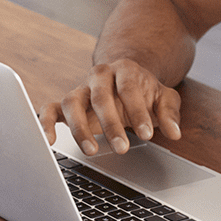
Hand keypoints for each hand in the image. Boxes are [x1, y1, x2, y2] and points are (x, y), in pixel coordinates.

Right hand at [37, 59, 182, 155]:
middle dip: (111, 124)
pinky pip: (50, 109)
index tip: (148, 135)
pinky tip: (50, 141)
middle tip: (123, 148)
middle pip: (100, 97)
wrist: (123, 79)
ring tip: (92, 150)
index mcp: (124, 70)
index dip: (137, 112)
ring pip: (71, 103)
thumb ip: (169, 113)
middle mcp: (98, 76)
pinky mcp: (66, 103)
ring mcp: (80, 89)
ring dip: (80, 128)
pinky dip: (46, 123)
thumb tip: (174, 133)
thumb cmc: (143, 91)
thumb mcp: (163, 97)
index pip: (128, 89)